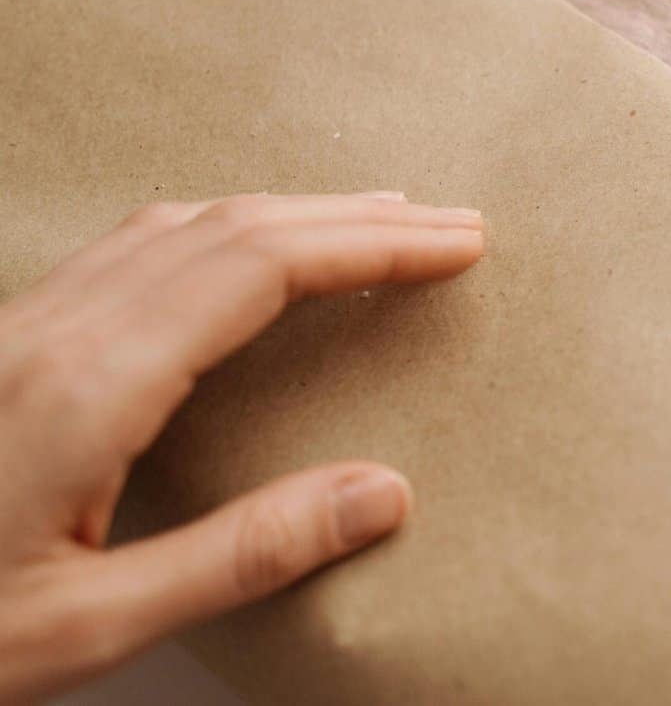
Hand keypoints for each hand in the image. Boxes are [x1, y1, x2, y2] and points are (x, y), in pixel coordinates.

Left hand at [0, 192, 483, 703]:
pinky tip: (240, 250)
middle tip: (450, 224)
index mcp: (90, 387)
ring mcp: (24, 326)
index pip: (261, 270)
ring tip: (371, 223)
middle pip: (231, 226)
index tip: (457, 244)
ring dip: (289, 209)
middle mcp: (57, 331)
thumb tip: (385, 492)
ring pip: (178, 223)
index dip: (369, 247)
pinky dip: (220, 227)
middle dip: (352, 216)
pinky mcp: (8, 341)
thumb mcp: (86, 629)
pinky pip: (132, 246)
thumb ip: (239, 555)